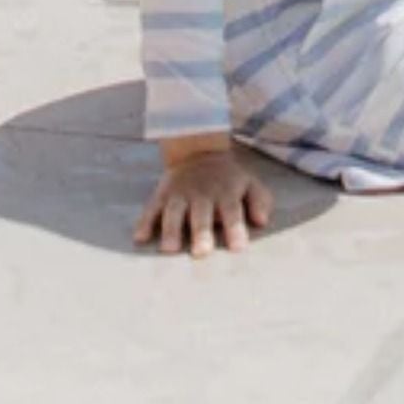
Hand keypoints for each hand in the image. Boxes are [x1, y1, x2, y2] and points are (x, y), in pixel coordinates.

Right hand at [134, 140, 273, 258]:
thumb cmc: (228, 179)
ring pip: (174, 212)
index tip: (238, 248)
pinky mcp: (161, 194)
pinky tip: (140, 237)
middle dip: (202, 232)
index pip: (233, 211)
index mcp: (227, 192)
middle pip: (202, 214)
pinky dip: (145, 222)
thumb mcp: (249, 183)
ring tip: (170, 249)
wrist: (198, 150)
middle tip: (201, 253)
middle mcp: (202, 194)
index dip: (236, 228)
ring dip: (171, 229)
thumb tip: (262, 221)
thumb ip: (259, 201)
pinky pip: (151, 208)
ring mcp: (180, 193)